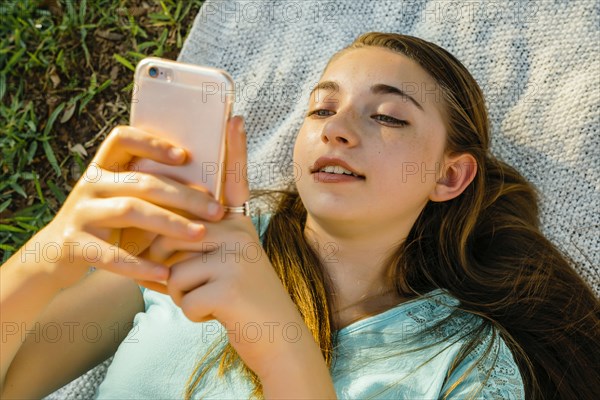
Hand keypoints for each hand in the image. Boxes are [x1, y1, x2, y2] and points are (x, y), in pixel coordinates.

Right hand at [35, 125, 223, 289]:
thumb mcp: (124, 199)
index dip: (152, 143)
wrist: (55, 254)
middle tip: (216, 209)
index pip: (122, 139)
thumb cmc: (107, 224)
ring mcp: (80, 213)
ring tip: (199, 235)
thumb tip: (205, 187)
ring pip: (130, 211)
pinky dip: (140, 265)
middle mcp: (90, 184)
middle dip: (184, 196)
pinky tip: (165, 273)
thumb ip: (151, 190)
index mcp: (103, 168)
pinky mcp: (74, 244)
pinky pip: (111, 254)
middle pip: (142, 182)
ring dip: (170, 223)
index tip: (185, 156)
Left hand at [142, 116, 311, 379]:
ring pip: (172, 269)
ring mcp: (236, 256)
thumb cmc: (242, 299)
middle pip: (171, 233)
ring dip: (181, 293)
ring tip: (213, 299)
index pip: (234, 181)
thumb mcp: (226, 263)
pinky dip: (191, 313)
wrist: (276, 336)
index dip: (233, 148)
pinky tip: (218, 313)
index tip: (234, 115)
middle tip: (199, 285)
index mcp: (238, 224)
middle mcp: (239, 232)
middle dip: (167, 267)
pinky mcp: (229, 285)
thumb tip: (156, 229)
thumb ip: (199, 241)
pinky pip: (181, 296)